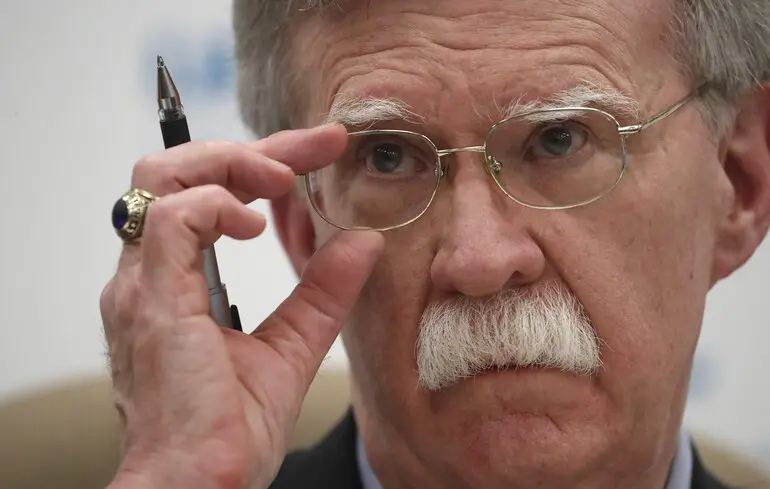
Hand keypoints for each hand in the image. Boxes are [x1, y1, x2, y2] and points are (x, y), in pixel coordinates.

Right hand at [99, 124, 383, 488]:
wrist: (199, 486)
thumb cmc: (228, 430)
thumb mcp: (291, 346)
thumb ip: (322, 292)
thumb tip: (363, 241)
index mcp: (171, 280)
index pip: (207, 192)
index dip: (264, 160)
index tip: (322, 150)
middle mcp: (148, 273)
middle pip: (177, 169)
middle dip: (250, 147)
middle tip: (314, 148)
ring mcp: (143, 283)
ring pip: (163, 177)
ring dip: (231, 164)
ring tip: (283, 179)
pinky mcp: (152, 300)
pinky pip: (174, 221)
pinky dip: (218, 206)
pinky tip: (256, 225)